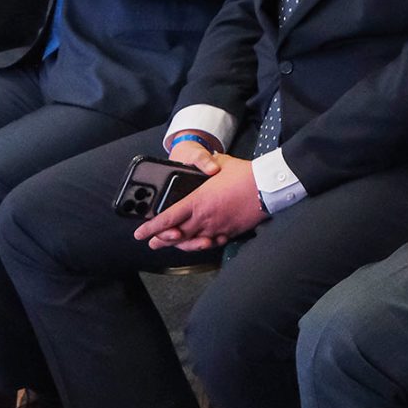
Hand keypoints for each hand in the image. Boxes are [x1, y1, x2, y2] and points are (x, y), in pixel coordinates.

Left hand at [134, 150, 263, 252]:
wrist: (268, 186)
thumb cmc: (244, 174)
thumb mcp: (222, 163)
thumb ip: (208, 165)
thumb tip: (207, 161)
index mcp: (197, 201)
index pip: (168, 218)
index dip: (151, 228)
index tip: (140, 233)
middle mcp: (204, 218)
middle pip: (177, 235)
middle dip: (161, 240)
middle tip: (152, 243)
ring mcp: (217, 227)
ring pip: (193, 242)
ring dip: (180, 245)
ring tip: (172, 245)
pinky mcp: (230, 232)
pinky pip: (212, 242)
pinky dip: (203, 243)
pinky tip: (200, 242)